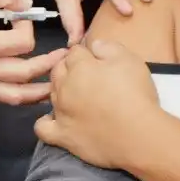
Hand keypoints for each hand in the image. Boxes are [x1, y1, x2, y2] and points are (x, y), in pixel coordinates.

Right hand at [0, 0, 66, 105]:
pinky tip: (28, 88)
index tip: (19, 16)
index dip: (28, 27)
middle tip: (64, 56)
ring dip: (38, 90)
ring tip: (55, 83)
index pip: (22, 43)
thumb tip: (23, 3)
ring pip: (14, 96)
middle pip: (26, 74)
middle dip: (49, 64)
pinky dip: (17, 95)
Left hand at [35, 38, 158, 168]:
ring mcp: (60, 112)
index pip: (74, 52)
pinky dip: (46, 122)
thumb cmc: (135, 95)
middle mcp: (64, 87)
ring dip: (60, 91)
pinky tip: (56, 120)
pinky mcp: (61, 135)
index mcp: (79, 66)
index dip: (85, 54)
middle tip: (87, 77)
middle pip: (58, 70)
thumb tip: (93, 45)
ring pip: (50, 94)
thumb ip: (109, 47)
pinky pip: (42, 127)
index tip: (95, 60)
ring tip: (76, 96)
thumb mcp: (130, 60)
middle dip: (68, 69)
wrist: (137, 135)